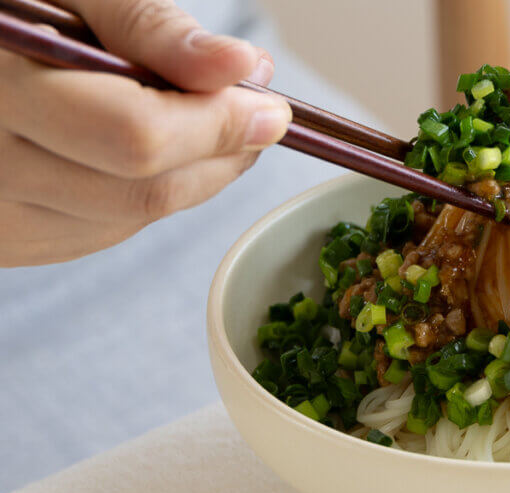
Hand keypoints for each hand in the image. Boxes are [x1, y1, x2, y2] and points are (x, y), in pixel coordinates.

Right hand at [0, 0, 291, 266]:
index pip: (136, 136)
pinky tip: (155, 150)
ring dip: (196, 176)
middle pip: (144, 190)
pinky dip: (151, 193)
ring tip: (208, 123)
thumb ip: (153, 29)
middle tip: (257, 115)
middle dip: (221, 153)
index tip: (272, 108)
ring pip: (134, 218)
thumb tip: (244, 67)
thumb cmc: (21, 14)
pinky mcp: (12, 242)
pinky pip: (107, 230)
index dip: (218, 126)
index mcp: (0, 91)